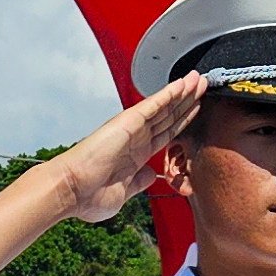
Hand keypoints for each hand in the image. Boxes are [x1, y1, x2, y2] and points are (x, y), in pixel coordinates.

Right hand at [54, 73, 207, 221]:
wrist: (71, 190)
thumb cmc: (88, 196)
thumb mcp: (124, 193)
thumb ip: (139, 181)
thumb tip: (151, 175)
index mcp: (136, 155)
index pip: (166, 133)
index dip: (183, 121)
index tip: (196, 110)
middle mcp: (135, 138)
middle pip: (169, 115)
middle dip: (188, 101)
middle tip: (204, 86)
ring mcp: (132, 128)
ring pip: (165, 106)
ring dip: (184, 92)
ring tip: (200, 79)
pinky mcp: (128, 122)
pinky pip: (154, 104)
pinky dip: (170, 93)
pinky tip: (184, 84)